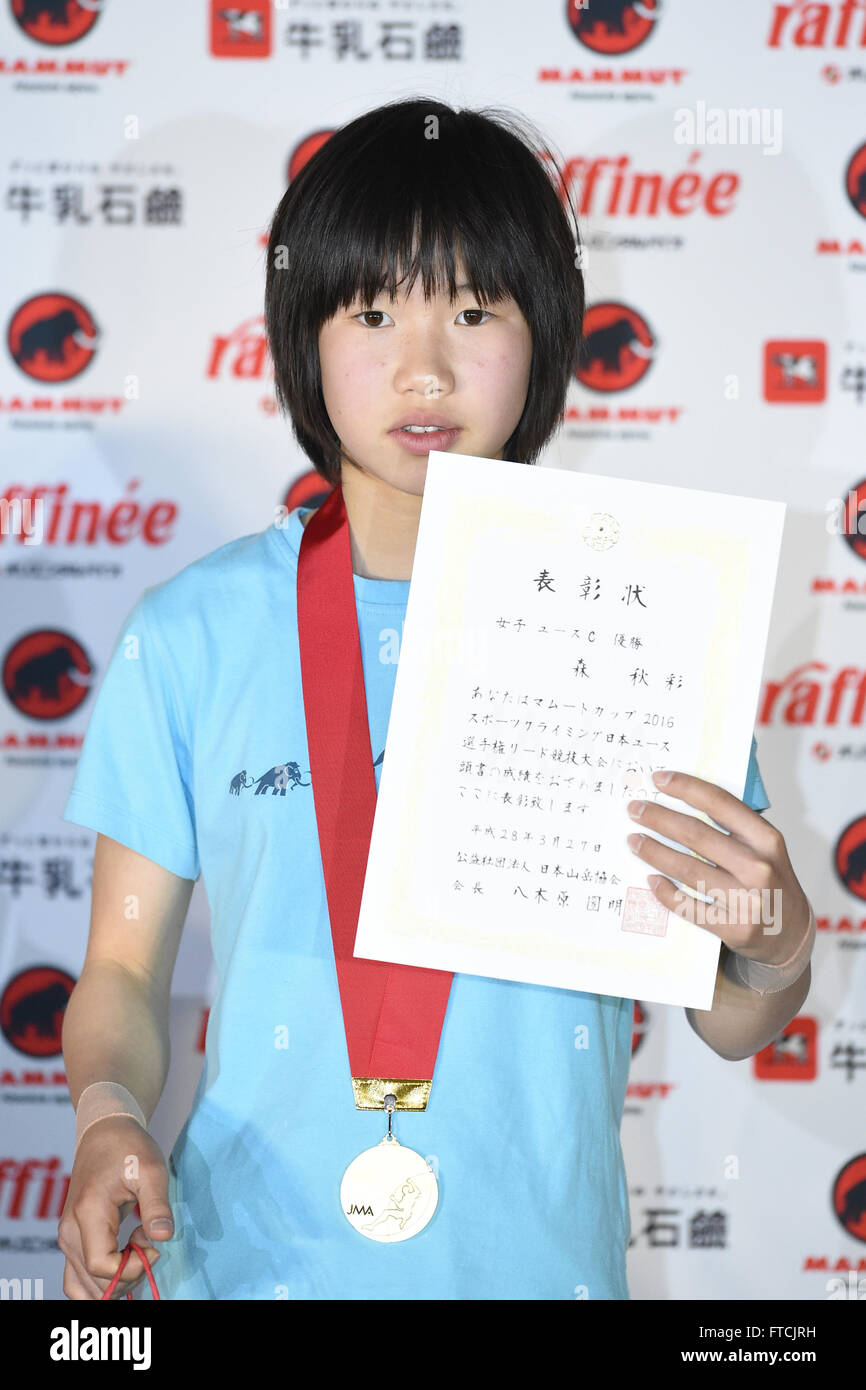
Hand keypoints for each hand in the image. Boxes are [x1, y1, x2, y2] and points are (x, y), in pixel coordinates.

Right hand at [58, 1115, 172, 1299]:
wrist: (104, 1133)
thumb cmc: (128, 1147)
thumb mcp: (152, 1169)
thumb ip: (156, 1205)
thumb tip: (163, 1237)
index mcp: (88, 1213)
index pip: (101, 1266)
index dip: (131, 1268)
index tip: (154, 1247)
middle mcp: (69, 1232)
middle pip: (93, 1283)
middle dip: (127, 1277)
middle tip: (148, 1244)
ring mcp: (67, 1238)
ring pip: (82, 1289)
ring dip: (114, 1284)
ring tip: (137, 1254)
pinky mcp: (71, 1240)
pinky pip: (77, 1280)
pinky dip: (100, 1283)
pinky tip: (124, 1260)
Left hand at [625, 769, 811, 965]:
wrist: (792, 934)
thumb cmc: (769, 881)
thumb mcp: (765, 848)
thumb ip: (735, 825)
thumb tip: (684, 798)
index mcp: (767, 840)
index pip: (721, 804)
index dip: (686, 788)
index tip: (658, 778)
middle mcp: (759, 868)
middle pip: (696, 835)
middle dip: (659, 818)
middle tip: (635, 809)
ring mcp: (747, 901)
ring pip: (688, 869)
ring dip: (654, 852)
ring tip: (634, 840)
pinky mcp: (735, 929)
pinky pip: (690, 907)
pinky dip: (666, 892)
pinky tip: (652, 879)